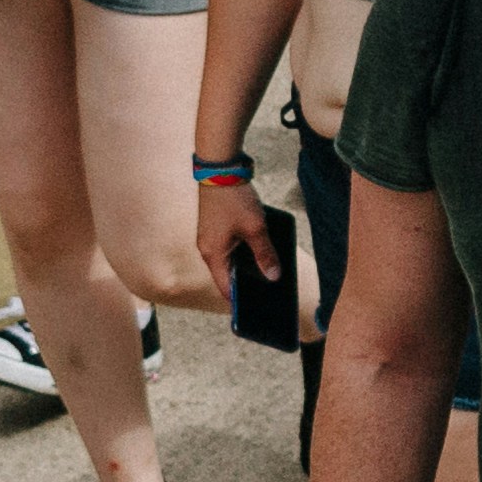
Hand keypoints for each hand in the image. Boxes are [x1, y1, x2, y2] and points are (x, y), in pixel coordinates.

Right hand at [197, 178, 281, 306]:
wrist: (220, 167)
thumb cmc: (234, 198)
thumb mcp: (256, 228)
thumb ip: (265, 254)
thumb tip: (274, 277)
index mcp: (212, 254)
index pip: (225, 287)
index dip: (239, 301)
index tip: (254, 314)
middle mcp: (208, 249)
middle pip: (228, 275)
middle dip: (247, 285)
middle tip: (268, 298)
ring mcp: (211, 237)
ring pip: (231, 260)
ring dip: (247, 268)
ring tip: (270, 278)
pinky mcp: (216, 227)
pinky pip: (232, 247)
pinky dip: (245, 253)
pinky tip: (263, 254)